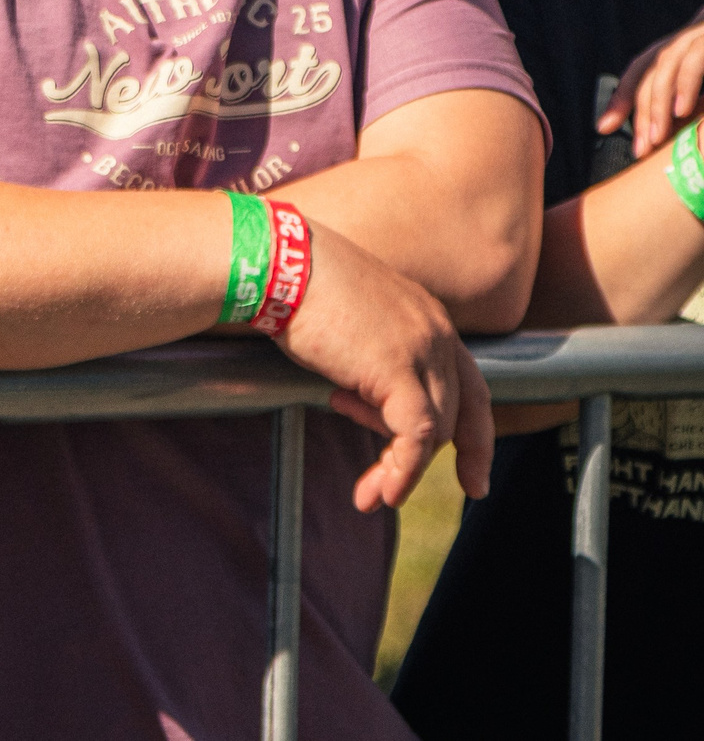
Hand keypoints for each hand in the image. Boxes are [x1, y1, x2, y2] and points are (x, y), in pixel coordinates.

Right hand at [270, 220, 492, 511]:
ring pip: (437, 431)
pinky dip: (402, 470)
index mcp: (428, 318)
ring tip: (369, 490)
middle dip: (438, 458)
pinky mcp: (398, 372)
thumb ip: (368, 353)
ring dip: (401, 468)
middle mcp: (437, 333)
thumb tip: (355, 394)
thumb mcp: (349, 317)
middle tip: (413, 489)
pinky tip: (382, 492)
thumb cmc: (296, 282)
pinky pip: (416, 436)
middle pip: (459, 413)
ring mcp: (422, 351)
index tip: (472, 474)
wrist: (280, 262)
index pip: (469, 385)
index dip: (475, 432)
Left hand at [597, 17, 703, 157]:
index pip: (641, 70)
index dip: (621, 97)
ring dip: (660, 102)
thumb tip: (665, 128)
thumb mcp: (699, 71)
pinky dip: (686, 84)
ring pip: (668, 64)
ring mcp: (701, 33)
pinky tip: (682, 109)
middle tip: (641, 147)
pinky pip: (697, 58)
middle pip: (650, 71)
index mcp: (680, 47)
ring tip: (657, 135)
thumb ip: (686, 99)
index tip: (603, 127)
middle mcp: (688, 36)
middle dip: (641, 111)